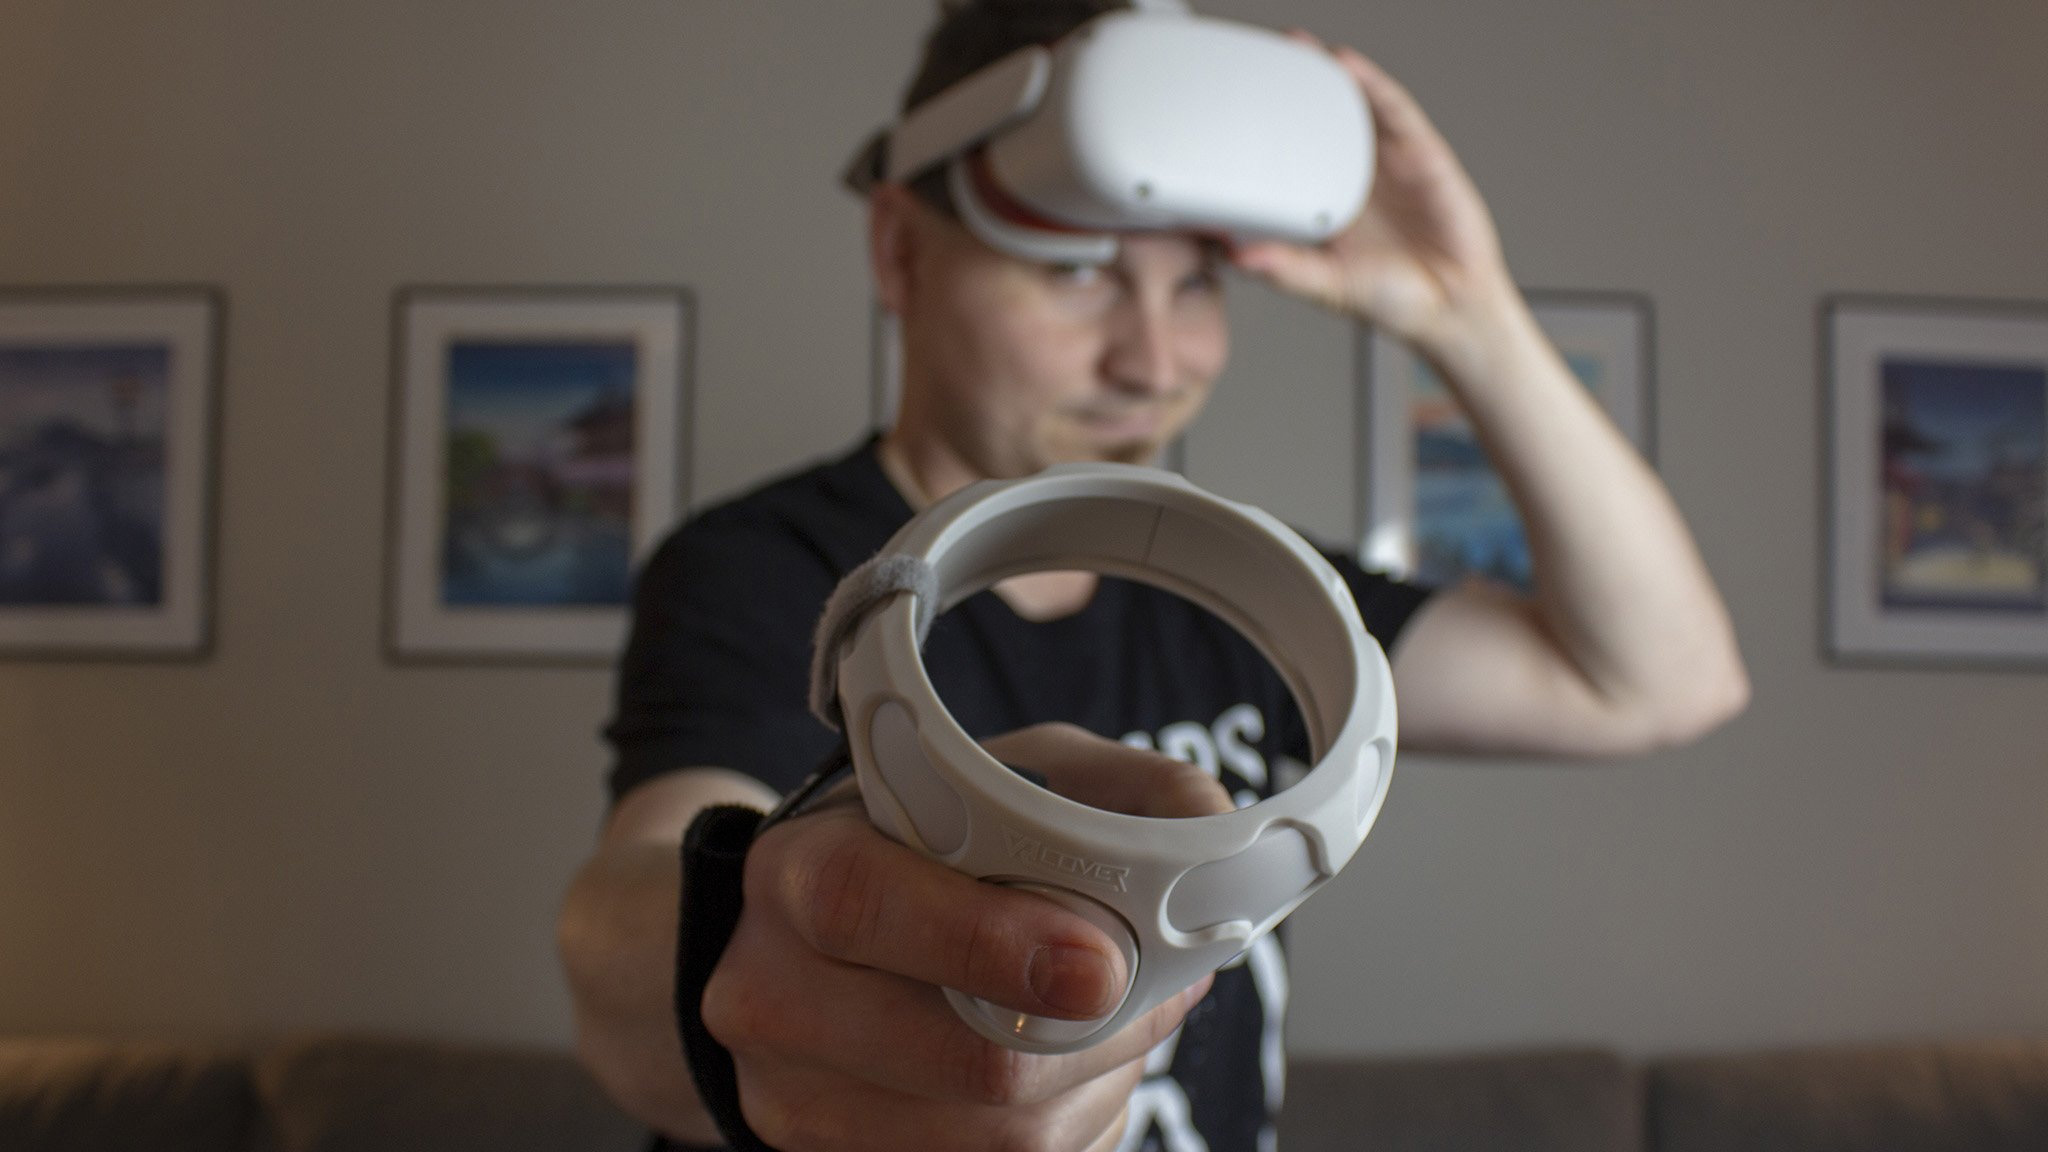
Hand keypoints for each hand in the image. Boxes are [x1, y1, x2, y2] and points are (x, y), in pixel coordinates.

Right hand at [701, 725, 1229, 1151]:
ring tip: (1109, 1030)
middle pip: (958, 1060)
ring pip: (989, 1139)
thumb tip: (1210, 829)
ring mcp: (790, 1100)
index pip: (865, 904)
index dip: (988, 941)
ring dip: (1089, 1091)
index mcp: (797, 869)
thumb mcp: (1008, 781)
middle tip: (1148, 997)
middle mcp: (770, 991)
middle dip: (1091, 1040)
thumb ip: (1114, 790)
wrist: (812, 948)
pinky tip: (1067, 1080)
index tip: (1101, 963)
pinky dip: (1060, 1130)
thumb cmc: (927, 853)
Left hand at [1230, 39, 1517, 357]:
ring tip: (1297, 47)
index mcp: (1321, 206)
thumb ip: (1283, 268)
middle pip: (1315, 122)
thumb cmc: (1393, 299)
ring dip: (1325, 75)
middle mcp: (1351, 178)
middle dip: (1289, 90)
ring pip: (1351, 106)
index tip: (1228, 113)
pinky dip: (1370, 83)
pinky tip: (1347, 65)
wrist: (1454, 306)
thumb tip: (1235, 255)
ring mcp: (1385, 162)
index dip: (1261, 134)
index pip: (1285, 160)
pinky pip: (1392, 109)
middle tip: (1257, 61)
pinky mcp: (1420, 151)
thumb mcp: (1326, 284)